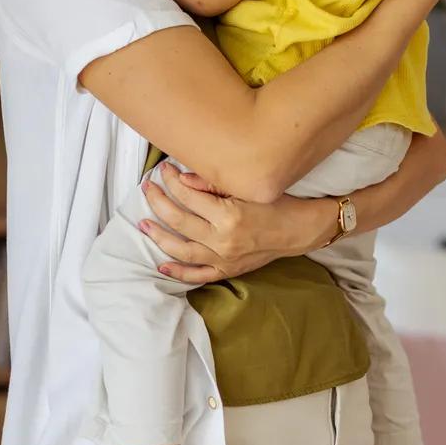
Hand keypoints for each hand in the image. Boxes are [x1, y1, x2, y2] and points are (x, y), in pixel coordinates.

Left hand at [135, 163, 335, 285]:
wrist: (301, 230)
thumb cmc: (278, 204)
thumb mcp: (249, 188)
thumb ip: (214, 184)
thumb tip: (182, 179)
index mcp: (229, 216)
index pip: (188, 196)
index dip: (171, 181)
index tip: (163, 169)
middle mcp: (223, 240)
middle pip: (179, 220)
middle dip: (158, 202)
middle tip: (148, 187)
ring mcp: (224, 259)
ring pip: (181, 249)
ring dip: (159, 235)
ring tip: (143, 222)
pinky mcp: (229, 270)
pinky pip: (198, 275)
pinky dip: (179, 272)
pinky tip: (162, 264)